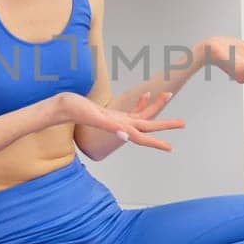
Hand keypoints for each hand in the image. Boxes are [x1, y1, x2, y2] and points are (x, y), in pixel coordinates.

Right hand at [54, 92, 184, 151]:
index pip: (141, 137)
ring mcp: (117, 119)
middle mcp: (120, 125)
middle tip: (183, 123)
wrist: (61, 106)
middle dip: (166, 124)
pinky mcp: (113, 114)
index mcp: (117, 127)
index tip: (169, 148)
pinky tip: (146, 94)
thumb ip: (110, 126)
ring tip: (168, 95)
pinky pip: (131, 110)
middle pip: (148, 125)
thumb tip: (126, 136)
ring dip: (156, 107)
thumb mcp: (93, 116)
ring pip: (142, 116)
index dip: (156, 142)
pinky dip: (141, 103)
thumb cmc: (74, 110)